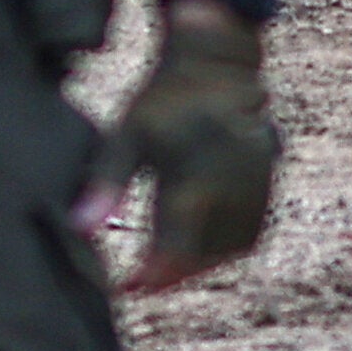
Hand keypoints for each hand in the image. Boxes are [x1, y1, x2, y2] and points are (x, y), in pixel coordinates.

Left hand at [90, 0, 278, 294]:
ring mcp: (259, 179)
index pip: (178, 237)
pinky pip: (251, 232)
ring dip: (200, 264)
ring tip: (165, 268)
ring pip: (233, 246)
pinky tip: (196, 247)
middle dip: (172, 274)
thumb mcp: (125, 136)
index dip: (153, 272)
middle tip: (141, 282)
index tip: (127, 286)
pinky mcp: (270, 181)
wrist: (216, 64)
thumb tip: (80, 228)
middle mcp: (234, 175)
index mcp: (196, 164)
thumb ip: (105, 183)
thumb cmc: (161, 102)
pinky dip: (223, 248)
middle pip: (206, 249)